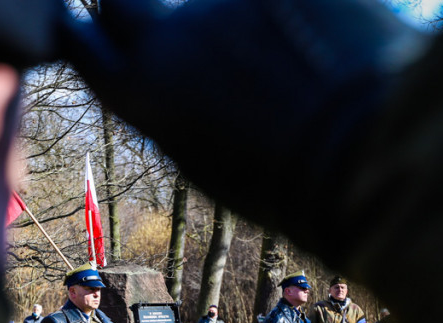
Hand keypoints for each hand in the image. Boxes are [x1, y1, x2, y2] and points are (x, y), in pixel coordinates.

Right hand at [64, 0, 427, 228]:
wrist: (362, 156)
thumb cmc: (288, 185)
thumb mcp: (208, 162)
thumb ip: (173, 112)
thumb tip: (167, 86)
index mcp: (141, 92)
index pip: (81, 41)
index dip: (81, 29)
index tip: (83, 20)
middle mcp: (166, 36)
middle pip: (124, 1)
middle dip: (130, 9)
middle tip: (179, 35)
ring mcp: (219, 0)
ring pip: (213, 5)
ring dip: (238, 25)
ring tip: (287, 65)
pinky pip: (271, 0)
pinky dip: (288, 16)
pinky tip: (319, 45)